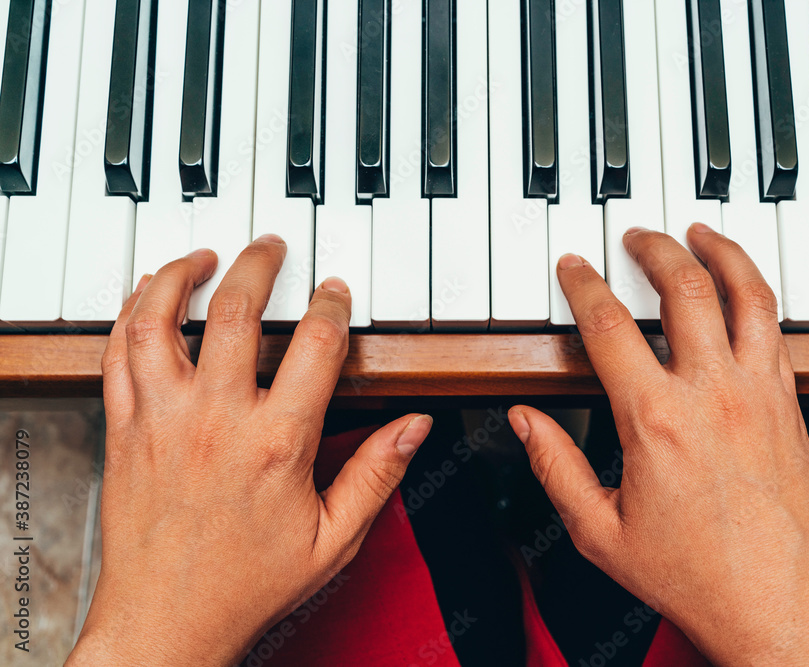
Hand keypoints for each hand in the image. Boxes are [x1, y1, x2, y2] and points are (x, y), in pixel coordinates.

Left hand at [67, 236, 431, 665]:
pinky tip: (147, 300)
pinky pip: (117, 354)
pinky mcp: (124, 430)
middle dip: (259, 263)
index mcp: (275, 442)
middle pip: (235, 309)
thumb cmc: (244, 584)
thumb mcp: (334, 539)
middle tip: (271, 247)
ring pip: (160, 319)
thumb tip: (414, 427)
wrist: (165, 622)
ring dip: (182, 275)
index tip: (335, 292)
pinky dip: (131, 314)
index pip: (314, 344)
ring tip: (203, 257)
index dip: (331, 305)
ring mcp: (162, 420)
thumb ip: (377, 474)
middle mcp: (215, 420)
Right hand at [509, 225, 808, 665]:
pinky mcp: (790, 406)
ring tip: (701, 233)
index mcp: (655, 421)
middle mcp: (713, 394)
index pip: (609, 325)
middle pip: (684, 287)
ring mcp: (760, 394)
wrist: (780, 608)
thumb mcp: (600, 533)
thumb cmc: (696, 578)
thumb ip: (556, 468)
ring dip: (721, 252)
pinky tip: (744, 290)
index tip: (573, 267)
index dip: (584, 284)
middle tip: (636, 235)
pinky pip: (777, 329)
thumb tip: (526, 422)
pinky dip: (758, 293)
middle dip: (654, 248)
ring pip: (747, 294)